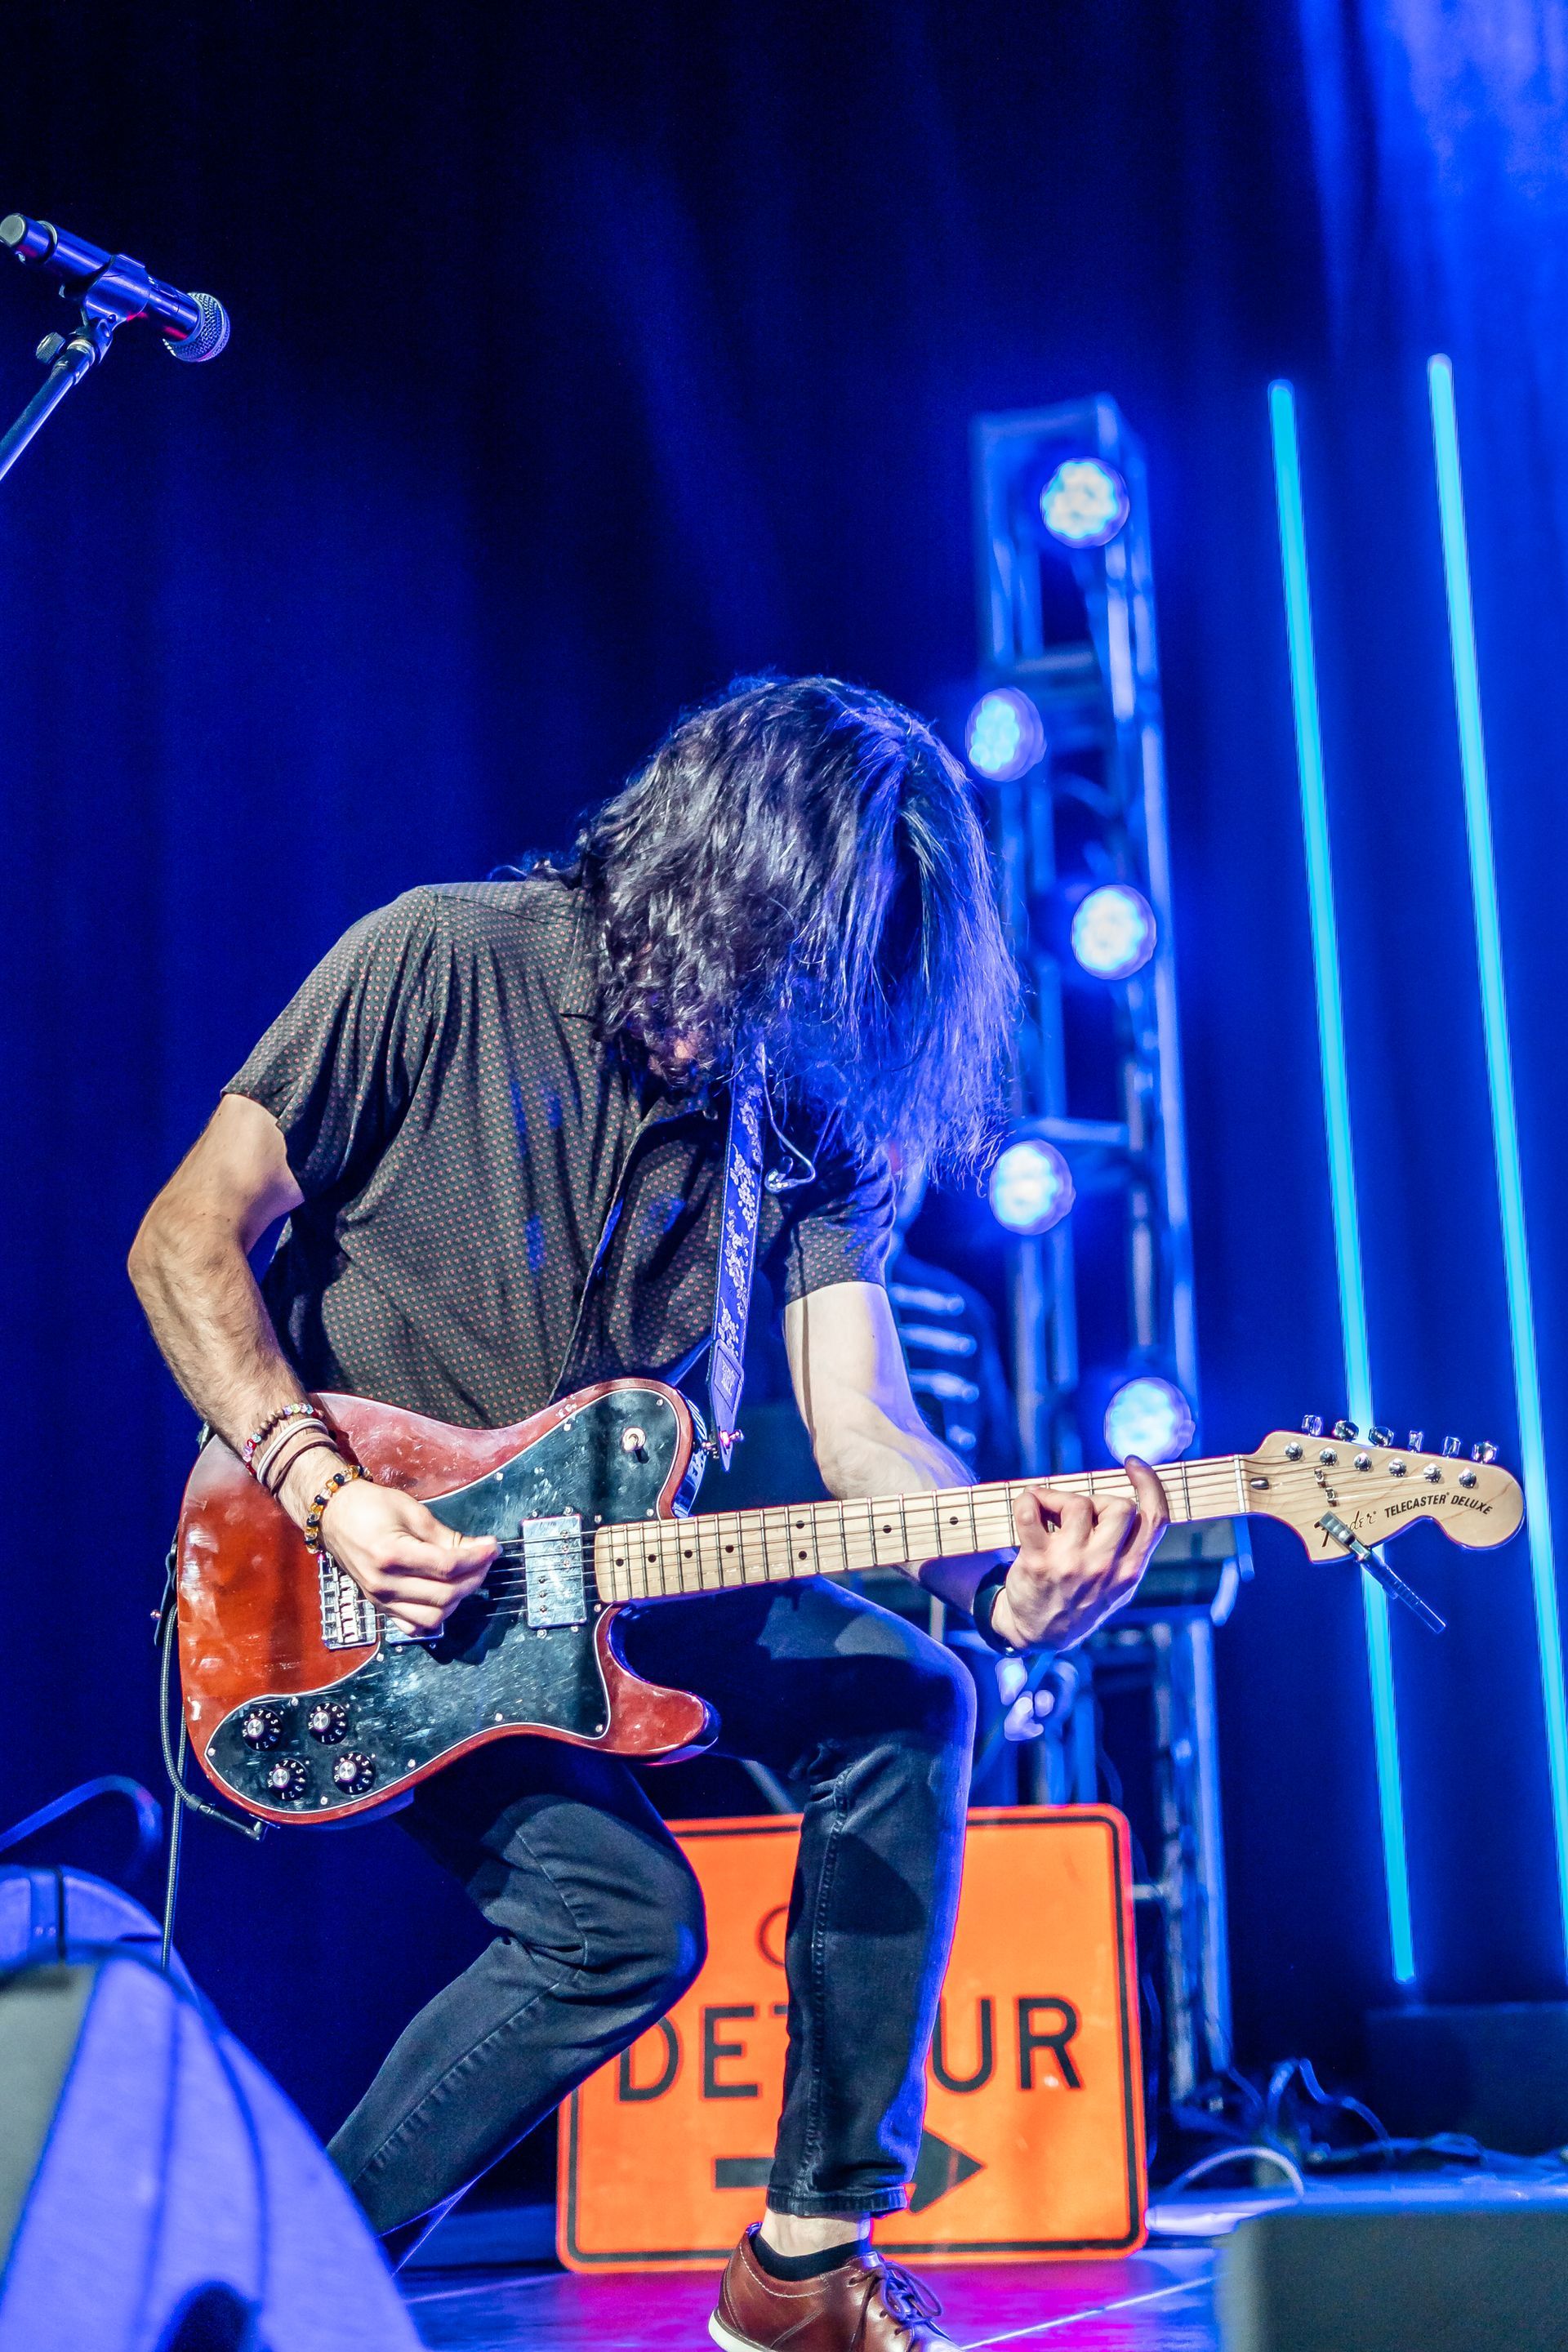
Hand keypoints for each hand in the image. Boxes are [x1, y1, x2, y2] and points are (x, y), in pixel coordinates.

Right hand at [283, 1454, 497, 1633]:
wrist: (333, 1516)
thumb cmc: (371, 1506)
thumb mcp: (412, 1512)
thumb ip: (445, 1536)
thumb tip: (479, 1549)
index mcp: (392, 1555)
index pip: (447, 1566)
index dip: (477, 1558)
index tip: (494, 1547)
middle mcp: (385, 1584)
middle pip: (445, 1595)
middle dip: (474, 1577)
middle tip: (485, 1559)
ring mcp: (380, 1600)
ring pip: (433, 1618)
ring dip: (458, 1600)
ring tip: (467, 1577)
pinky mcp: (379, 1607)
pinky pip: (413, 1626)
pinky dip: (435, 1615)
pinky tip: (445, 1596)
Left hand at [991, 1459, 1168, 1651]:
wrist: (1037, 1633)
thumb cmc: (1079, 1599)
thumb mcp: (1117, 1586)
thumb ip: (1128, 1549)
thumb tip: (1129, 1497)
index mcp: (1130, 1571)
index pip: (1155, 1519)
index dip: (1149, 1484)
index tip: (1133, 1463)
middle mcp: (1105, 1567)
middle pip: (1118, 1505)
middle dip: (1098, 1499)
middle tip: (1077, 1513)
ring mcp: (1071, 1564)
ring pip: (1077, 1503)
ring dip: (1058, 1498)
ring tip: (1047, 1511)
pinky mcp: (1037, 1561)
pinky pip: (1030, 1512)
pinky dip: (1027, 1500)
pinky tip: (1028, 1505)